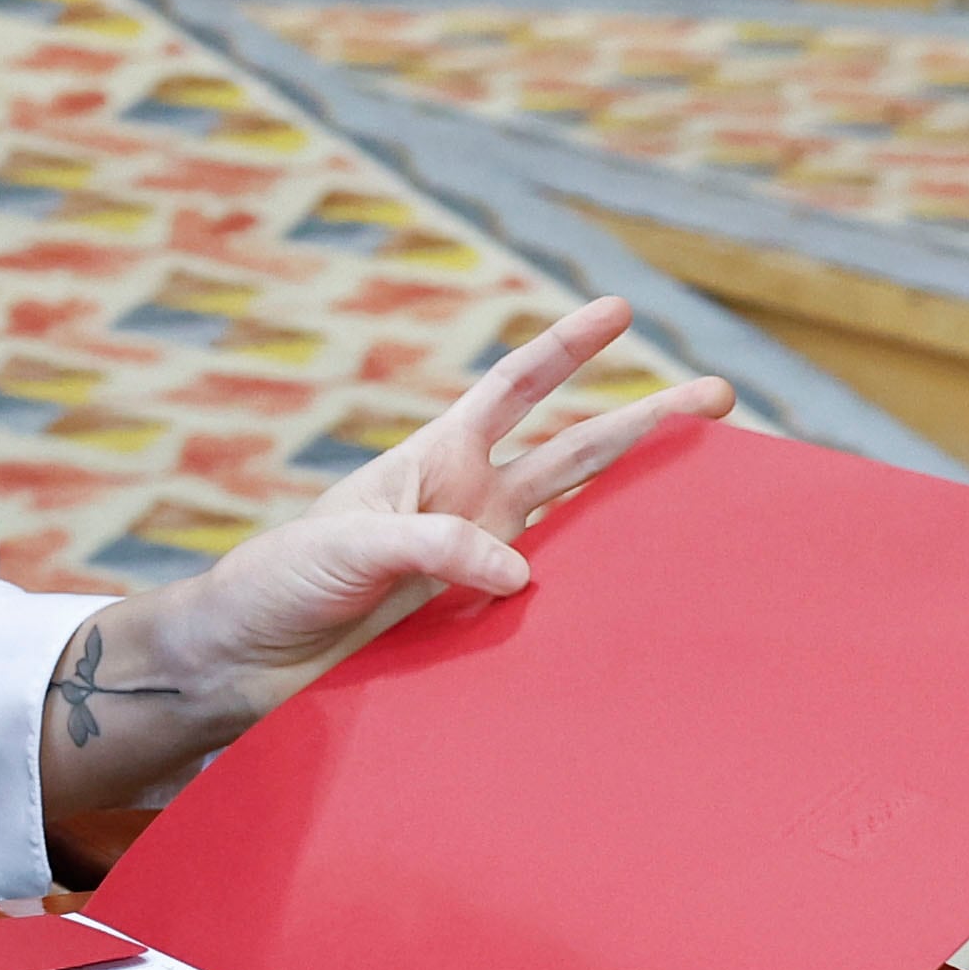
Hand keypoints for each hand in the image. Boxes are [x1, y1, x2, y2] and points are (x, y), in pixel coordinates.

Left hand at [177, 294, 733, 699]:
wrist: (246, 660)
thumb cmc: (283, 581)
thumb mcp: (348, 543)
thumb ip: (432, 544)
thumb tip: (521, 573)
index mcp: (436, 461)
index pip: (515, 389)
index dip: (566, 348)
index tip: (620, 309)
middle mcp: (472, 506)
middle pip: (577, 453)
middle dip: (647, 421)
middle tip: (722, 394)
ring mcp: (483, 568)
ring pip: (583, 528)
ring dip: (642, 514)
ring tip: (713, 503)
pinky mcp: (481, 629)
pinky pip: (554, 610)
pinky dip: (597, 607)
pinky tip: (650, 611)